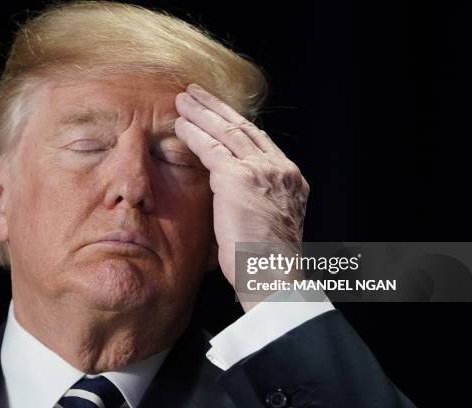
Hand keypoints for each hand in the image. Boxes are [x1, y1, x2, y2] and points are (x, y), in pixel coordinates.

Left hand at [174, 84, 309, 311]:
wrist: (274, 278)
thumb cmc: (266, 263)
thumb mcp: (268, 223)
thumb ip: (255, 200)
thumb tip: (230, 194)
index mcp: (290, 179)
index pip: (258, 142)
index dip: (235, 124)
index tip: (219, 113)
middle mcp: (280, 169)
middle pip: (244, 128)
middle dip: (216, 108)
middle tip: (196, 93)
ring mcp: (262, 171)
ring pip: (227, 132)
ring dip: (202, 113)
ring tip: (183, 99)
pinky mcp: (239, 178)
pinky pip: (211, 148)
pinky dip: (194, 134)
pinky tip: (180, 123)